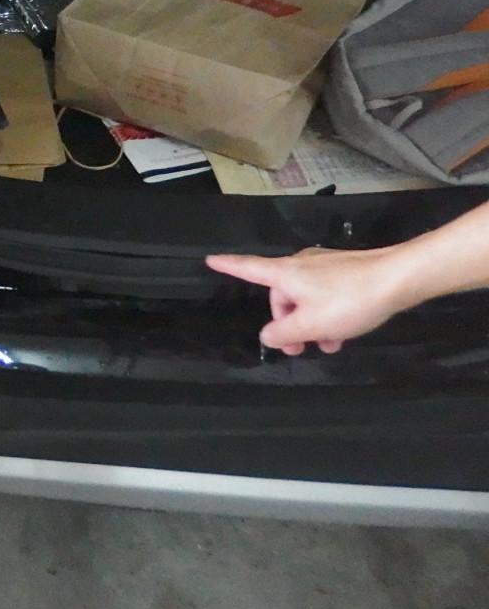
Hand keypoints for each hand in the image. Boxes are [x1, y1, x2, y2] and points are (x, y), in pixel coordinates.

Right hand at [205, 247, 406, 355]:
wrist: (397, 278)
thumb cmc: (349, 300)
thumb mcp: (311, 325)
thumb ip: (283, 333)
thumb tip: (268, 335)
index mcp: (285, 274)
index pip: (247, 268)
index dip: (227, 266)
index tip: (210, 260)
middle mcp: (299, 265)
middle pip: (281, 296)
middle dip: (288, 323)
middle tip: (302, 348)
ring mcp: (322, 266)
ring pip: (305, 298)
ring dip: (311, 323)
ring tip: (329, 345)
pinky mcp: (343, 270)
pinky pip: (324, 294)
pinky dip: (327, 313)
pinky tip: (342, 332)